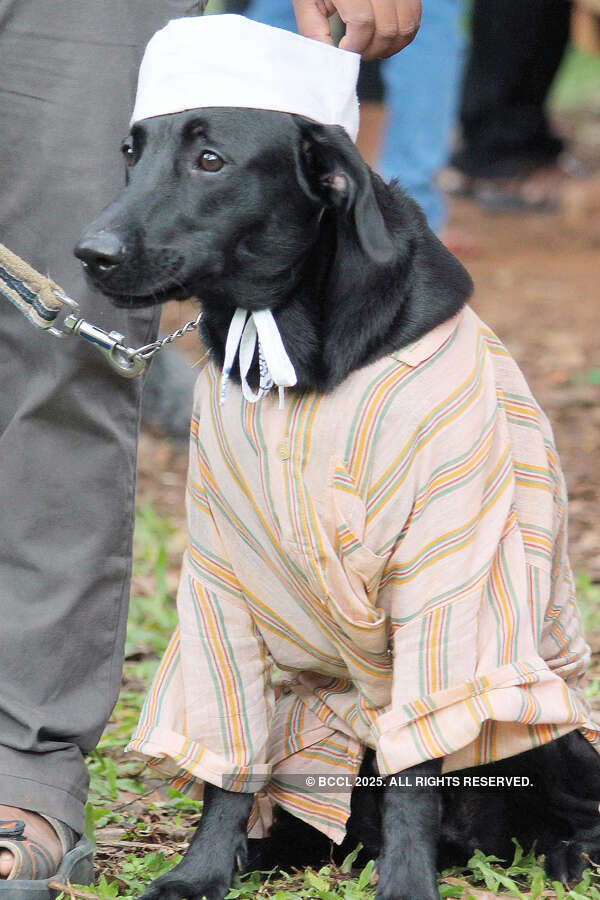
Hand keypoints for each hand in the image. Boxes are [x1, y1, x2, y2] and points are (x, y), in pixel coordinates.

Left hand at [293, 0, 420, 59]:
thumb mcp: (308, 2)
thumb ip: (314, 30)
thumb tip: (331, 64)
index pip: (362, 22)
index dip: (354, 45)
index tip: (344, 49)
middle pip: (387, 28)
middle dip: (371, 50)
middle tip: (356, 50)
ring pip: (405, 27)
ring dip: (388, 47)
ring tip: (369, 46)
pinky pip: (415, 18)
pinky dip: (401, 36)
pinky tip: (383, 38)